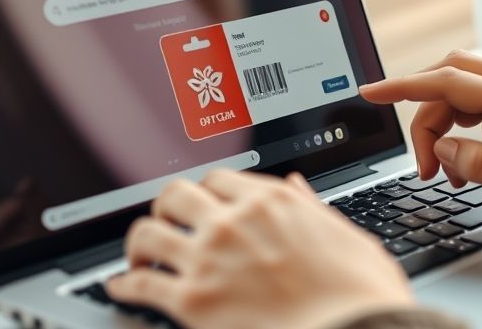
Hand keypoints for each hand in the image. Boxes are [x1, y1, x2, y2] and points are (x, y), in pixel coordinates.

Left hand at [106, 170, 413, 328]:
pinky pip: (141, 285)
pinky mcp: (192, 301)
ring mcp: (208, 259)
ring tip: (139, 257)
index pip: (218, 179)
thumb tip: (297, 188)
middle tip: (166, 223)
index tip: (203, 205)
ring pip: (148, 233)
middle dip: (166, 209)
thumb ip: (313, 208)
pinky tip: (121, 288)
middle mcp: (233, 222)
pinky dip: (124, 285)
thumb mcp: (346, 235)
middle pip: (174, 195)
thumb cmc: (359, 293)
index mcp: (271, 202)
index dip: (206, 193)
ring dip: (139, 245)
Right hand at [359, 50, 481, 232]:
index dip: (402, 87)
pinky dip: (478, 127)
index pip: (447, 82)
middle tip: (425, 164)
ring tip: (457, 172)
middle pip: (455, 77)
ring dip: (453, 123)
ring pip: (474, 88)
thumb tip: (442, 149)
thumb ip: (480, 164)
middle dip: (427, 113)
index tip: (370, 92)